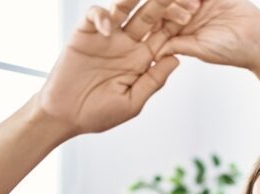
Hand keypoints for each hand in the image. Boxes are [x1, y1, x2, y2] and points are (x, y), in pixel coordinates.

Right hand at [38, 0, 198, 133]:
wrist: (65, 116)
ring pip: (125, 8)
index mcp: (143, 59)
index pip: (165, 35)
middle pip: (150, 16)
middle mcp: (127, 43)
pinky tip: (108, 28)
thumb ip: (153, 80)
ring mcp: (107, 37)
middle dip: (165, 5)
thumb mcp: (132, 102)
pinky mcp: (85, 33)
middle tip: (182, 0)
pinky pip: (95, 15)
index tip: (194, 14)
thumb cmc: (98, 114)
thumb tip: (176, 59)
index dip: (178, 24)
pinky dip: (103, 16)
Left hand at [157, 0, 259, 70]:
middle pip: (165, 3)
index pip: (158, 19)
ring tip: (187, 4)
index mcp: (178, 31)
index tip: (151, 15)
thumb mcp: (198, 49)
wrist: (255, 38)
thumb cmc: (229, 49)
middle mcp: (184, 15)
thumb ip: (176, 46)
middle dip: (166, 4)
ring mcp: (195, 2)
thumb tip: (154, 53)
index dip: (152, 16)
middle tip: (174, 8)